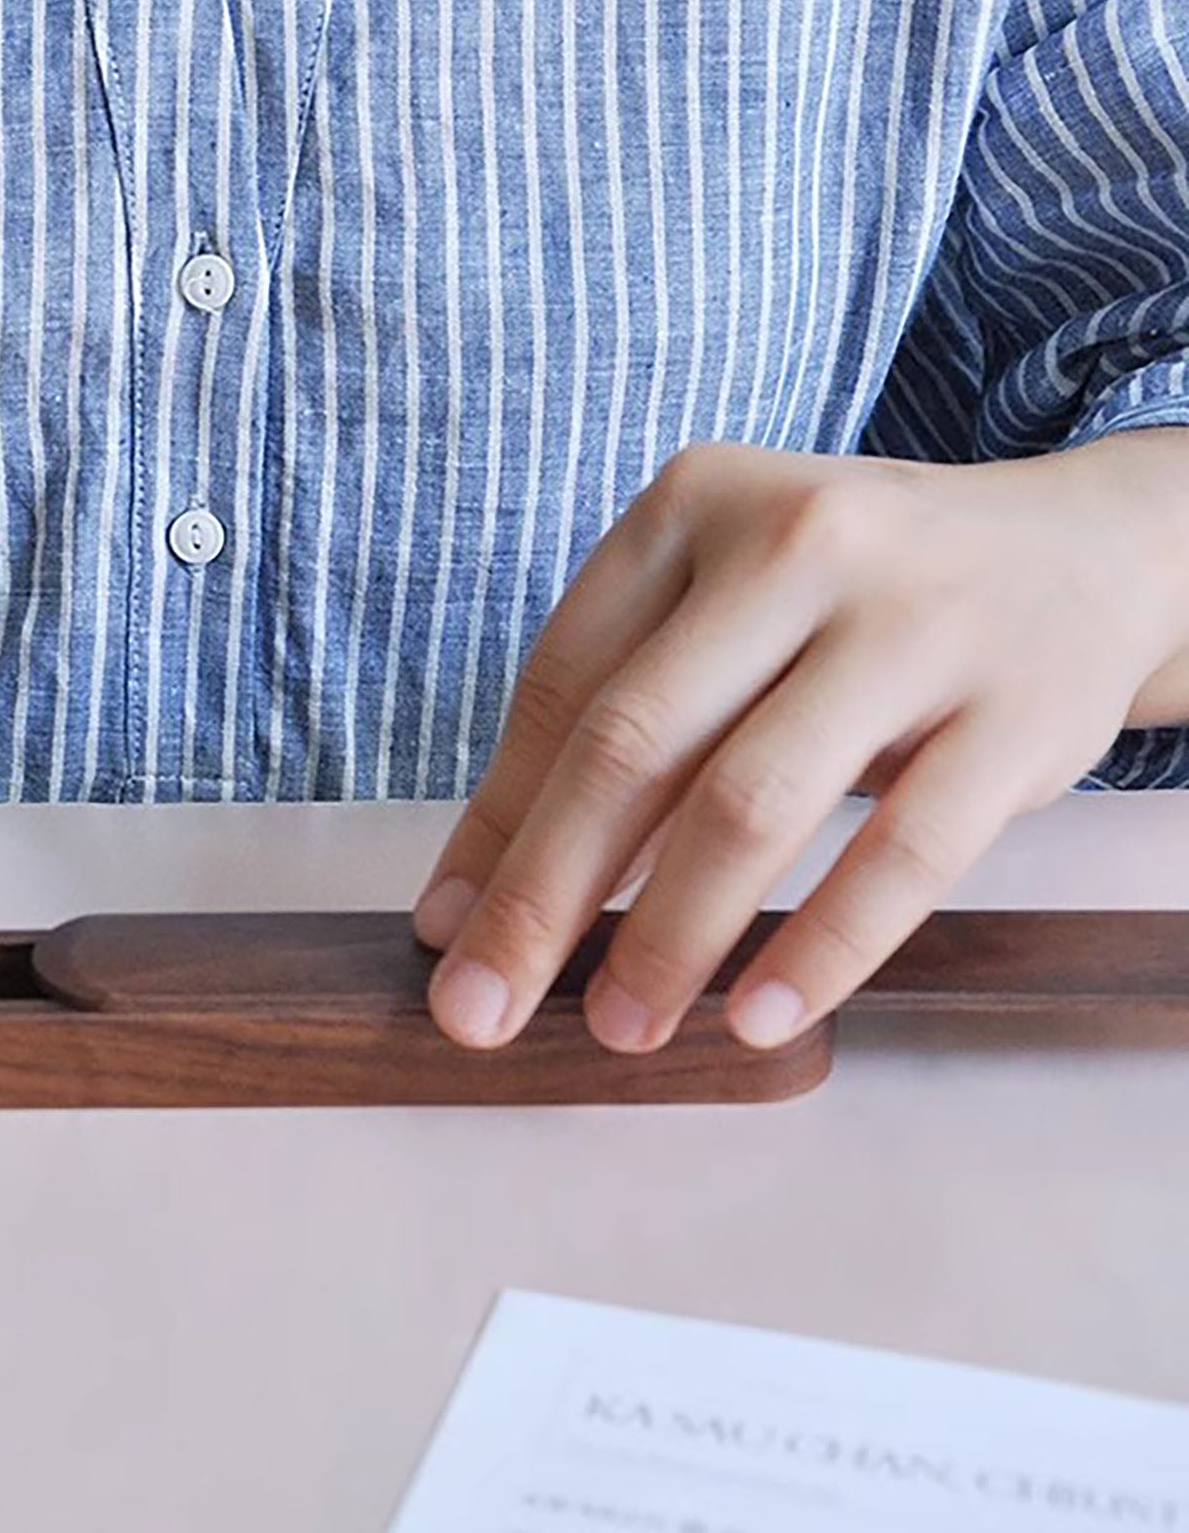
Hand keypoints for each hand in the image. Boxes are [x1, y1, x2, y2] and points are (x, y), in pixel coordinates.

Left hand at [413, 439, 1188, 1054]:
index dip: (495, 821)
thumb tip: (474, 897)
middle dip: (545, 895)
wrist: (1087, 551)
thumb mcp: (728, 608)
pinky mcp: (1017, 710)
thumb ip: (613, 721)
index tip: (446, 931)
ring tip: (619, 1026)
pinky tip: (758, 1015)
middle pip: (634, 745)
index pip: (564, 685)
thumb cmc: (856, 600)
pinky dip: (822, 946)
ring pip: (753, 803)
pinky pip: (903, 853)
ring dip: (669, 935)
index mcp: (694, 505)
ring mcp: (914, 622)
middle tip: (481, 1012)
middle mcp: (797, 543)